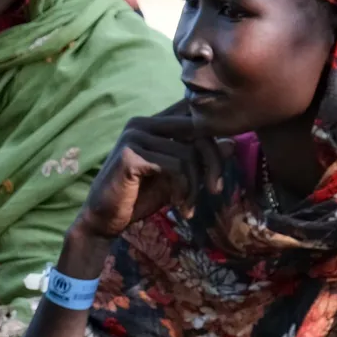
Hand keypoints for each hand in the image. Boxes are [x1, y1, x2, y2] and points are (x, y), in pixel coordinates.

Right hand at [76, 111, 208, 239]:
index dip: (213, 140)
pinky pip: (174, 166)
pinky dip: (184, 190)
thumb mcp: (175, 178)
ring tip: (189, 207)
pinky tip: (179, 207)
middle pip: (197, 129)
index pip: (194, 116)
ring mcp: (134, 136)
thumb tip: (232, 144)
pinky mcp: (130, 155)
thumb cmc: (138, 198)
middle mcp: (142, 123)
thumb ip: (198, 160)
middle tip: (216, 190)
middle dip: (213, 162)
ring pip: (188, 153)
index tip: (216, 173)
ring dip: (195, 185)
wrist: (104, 220)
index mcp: (152, 124)